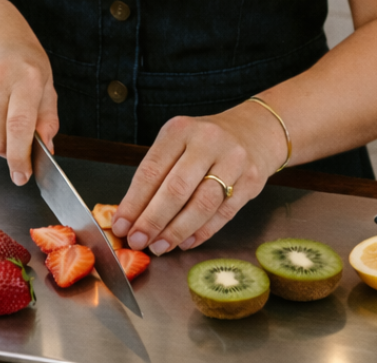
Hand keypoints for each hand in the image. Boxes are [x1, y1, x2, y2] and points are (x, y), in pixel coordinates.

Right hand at [0, 0, 58, 184]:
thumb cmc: (20, 53)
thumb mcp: (44, 77)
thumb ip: (47, 116)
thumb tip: (47, 148)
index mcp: (26, 77)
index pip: (20, 127)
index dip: (20, 157)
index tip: (22, 176)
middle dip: (9, 150)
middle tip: (17, 138)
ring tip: (2, 106)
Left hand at [110, 101, 287, 254]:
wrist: (254, 131)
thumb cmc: (206, 142)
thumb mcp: (178, 142)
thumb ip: (157, 174)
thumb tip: (131, 215)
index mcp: (181, 129)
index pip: (152, 170)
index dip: (134, 202)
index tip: (121, 225)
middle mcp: (207, 141)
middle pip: (176, 189)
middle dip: (153, 220)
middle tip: (138, 241)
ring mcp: (232, 160)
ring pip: (201, 205)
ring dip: (176, 231)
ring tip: (160, 246)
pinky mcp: (250, 181)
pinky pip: (223, 214)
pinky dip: (201, 232)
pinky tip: (186, 241)